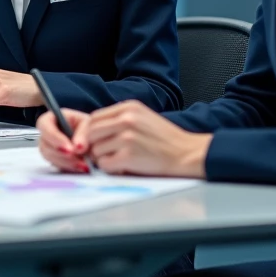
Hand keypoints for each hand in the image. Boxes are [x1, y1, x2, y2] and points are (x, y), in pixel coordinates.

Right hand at [36, 108, 92, 173]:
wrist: (94, 140)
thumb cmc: (88, 127)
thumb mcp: (88, 124)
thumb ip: (83, 133)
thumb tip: (78, 147)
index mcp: (52, 118)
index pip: (44, 125)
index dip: (54, 138)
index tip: (69, 149)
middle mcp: (47, 133)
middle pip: (44, 144)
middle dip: (60, 154)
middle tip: (77, 159)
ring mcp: (49, 147)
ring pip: (49, 156)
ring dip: (66, 162)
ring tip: (83, 164)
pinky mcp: (54, 159)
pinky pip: (56, 165)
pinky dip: (68, 167)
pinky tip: (81, 167)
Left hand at [86, 101, 210, 177]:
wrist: (187, 153)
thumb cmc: (165, 139)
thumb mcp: (142, 118)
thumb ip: (118, 120)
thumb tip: (89, 134)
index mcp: (128, 107)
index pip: (94, 118)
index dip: (88, 133)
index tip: (89, 143)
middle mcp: (126, 119)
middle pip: (91, 133)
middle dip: (93, 146)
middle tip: (106, 154)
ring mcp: (127, 137)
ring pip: (95, 150)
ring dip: (103, 159)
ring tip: (121, 159)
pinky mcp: (129, 156)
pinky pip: (104, 165)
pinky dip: (110, 169)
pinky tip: (124, 167)